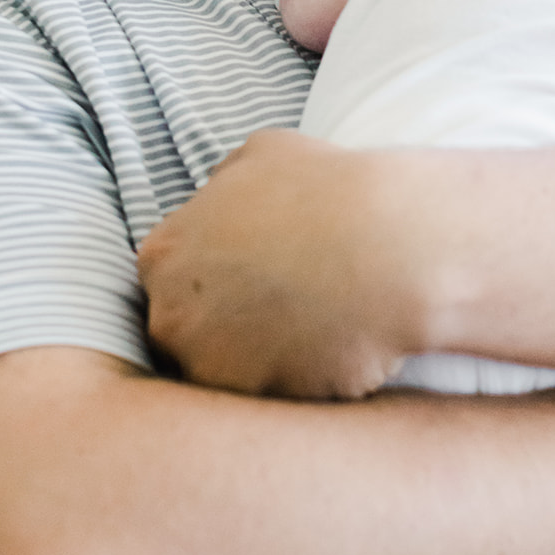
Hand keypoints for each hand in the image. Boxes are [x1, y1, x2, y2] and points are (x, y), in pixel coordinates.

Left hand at [138, 129, 427, 397]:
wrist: (391, 248)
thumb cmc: (330, 190)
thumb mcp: (263, 154)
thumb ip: (222, 185)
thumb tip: (219, 198)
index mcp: (163, 254)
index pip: (167, 282)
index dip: (210, 284)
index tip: (250, 280)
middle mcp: (169, 314)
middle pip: (183, 333)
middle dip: (223, 325)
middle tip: (279, 309)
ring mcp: (206, 364)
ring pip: (219, 373)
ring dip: (254, 360)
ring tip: (306, 333)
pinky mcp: (251, 400)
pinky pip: (263, 399)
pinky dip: (289, 384)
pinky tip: (325, 354)